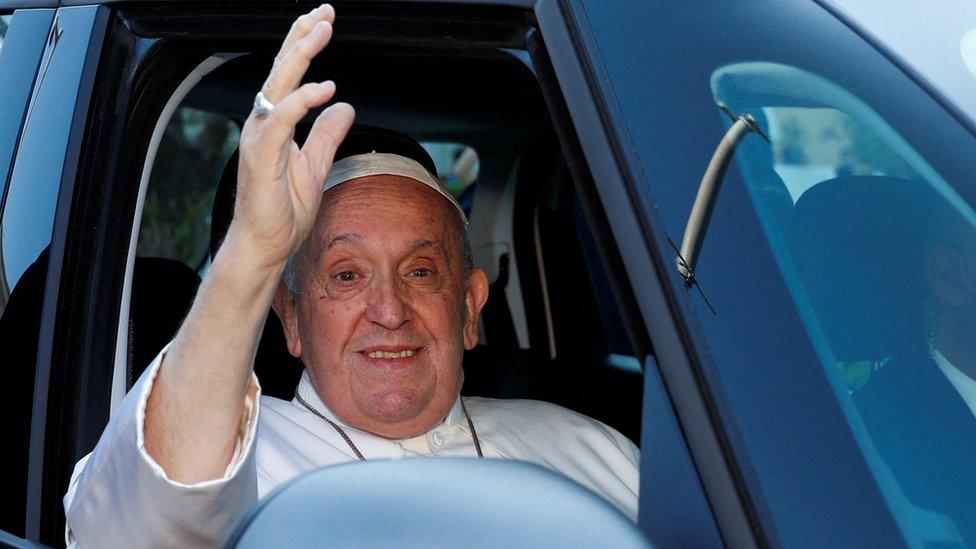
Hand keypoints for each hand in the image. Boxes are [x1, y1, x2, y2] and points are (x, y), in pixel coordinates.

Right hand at [228, 4, 355, 269]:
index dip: (303, 44)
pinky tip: (324, 88)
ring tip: (323, 30)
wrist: (266, 247)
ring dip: (300, 56)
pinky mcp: (261, 157)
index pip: (288, 74)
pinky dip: (301, 101)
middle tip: (325, 11)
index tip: (323, 18)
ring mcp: (259, 138)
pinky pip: (280, 120)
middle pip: (280, 69)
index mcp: (275, 124)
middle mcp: (262, 124)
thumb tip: (345, 107)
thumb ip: (327, 135)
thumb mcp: (316, 166)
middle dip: (302, 37)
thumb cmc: (284, 212)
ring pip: (277, 85)